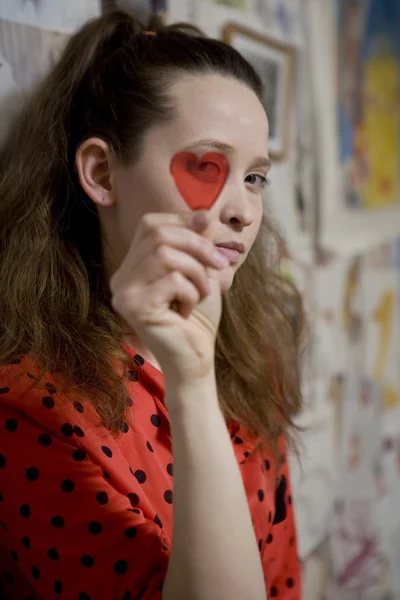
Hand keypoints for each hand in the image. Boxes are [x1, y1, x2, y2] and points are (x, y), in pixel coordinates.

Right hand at [109, 212, 228, 382]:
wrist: (195, 358)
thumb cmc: (198, 317)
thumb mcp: (201, 271)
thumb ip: (197, 243)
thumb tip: (203, 213)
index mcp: (133, 265)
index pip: (150, 224)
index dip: (182, 221)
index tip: (210, 228)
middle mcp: (122, 276)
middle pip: (159, 235)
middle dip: (198, 245)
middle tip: (219, 265)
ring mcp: (123, 292)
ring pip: (164, 255)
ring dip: (196, 271)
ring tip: (202, 293)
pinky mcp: (133, 308)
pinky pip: (172, 280)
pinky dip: (192, 292)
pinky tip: (188, 311)